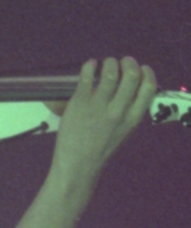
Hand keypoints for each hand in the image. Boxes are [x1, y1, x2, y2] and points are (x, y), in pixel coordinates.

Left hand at [52, 56, 156, 185]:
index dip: (147, 73)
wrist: (78, 165)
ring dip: (110, 62)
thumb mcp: (124, 132)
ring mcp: (98, 106)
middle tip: (123, 61)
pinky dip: (89, 66)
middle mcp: (118, 111)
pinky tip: (90, 65)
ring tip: (106, 63)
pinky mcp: (79, 103)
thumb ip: (129, 112)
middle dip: (129, 63)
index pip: (148, 88)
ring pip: (110, 73)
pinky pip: (87, 77)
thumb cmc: (100, 150)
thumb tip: (130, 88)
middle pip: (132, 75)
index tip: (142, 68)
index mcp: (133, 119)